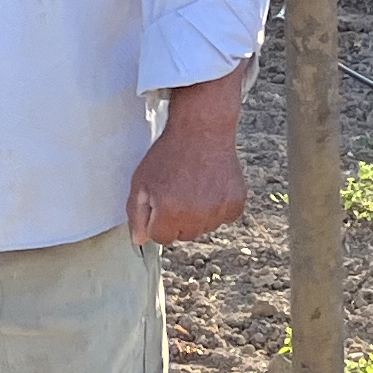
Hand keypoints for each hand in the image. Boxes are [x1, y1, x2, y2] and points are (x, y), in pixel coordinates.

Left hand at [127, 67, 253, 244]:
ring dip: (197, 215)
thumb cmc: (168, 154)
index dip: (157, 219)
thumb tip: (140, 241)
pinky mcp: (235, 204)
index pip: (160, 238)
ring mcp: (218, 211)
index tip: (160, 201)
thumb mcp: (141, 181)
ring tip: (193, 186)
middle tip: (177, 191)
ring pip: (203, 229)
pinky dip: (217, 208)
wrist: (203, 130)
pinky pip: (222, 219)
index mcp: (170, 212)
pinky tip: (210, 187)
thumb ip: (136, 215)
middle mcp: (196, 216)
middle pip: (183, 235)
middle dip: (176, 219)